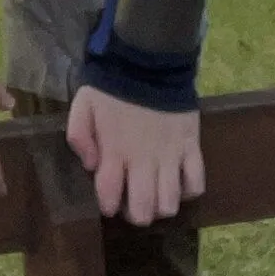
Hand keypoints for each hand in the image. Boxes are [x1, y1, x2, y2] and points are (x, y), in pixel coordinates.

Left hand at [66, 85, 204, 224]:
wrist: (149, 61)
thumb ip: (78, 136)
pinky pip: (196, 183)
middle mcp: (144, 162)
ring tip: (155, 194)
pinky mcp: (191, 147)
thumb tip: (90, 166)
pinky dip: (188, 190)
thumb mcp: (83, 106)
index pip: (110, 199)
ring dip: (161, 206)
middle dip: (136, 214)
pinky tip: (177, 182)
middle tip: (133, 201)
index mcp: (115, 152)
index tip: (109, 199)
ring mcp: (171, 156)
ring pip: (170, 204)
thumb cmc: (111, 88)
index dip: (108, 206)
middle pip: (144, 211)